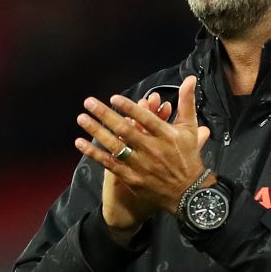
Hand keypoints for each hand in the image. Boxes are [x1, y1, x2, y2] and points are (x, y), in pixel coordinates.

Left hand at [75, 76, 210, 217]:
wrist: (187, 193)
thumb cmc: (188, 156)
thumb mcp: (189, 128)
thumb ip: (186, 102)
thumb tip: (190, 78)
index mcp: (167, 135)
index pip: (146, 119)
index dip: (129, 108)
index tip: (114, 98)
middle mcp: (153, 149)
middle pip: (126, 130)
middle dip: (106, 115)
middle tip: (89, 102)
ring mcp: (141, 165)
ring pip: (115, 146)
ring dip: (96, 131)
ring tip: (82, 118)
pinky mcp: (132, 178)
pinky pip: (109, 164)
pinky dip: (94, 153)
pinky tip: (80, 143)